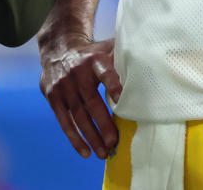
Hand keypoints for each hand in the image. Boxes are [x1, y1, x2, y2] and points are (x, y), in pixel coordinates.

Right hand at [39, 35, 121, 158]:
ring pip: (77, 115)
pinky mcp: (53, 96)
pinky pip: (64, 121)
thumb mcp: (106, 49)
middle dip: (103, 124)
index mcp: (94, 60)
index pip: (105, 73)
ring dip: (90, 136)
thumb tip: (150, 68)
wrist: (59, 49)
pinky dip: (74, 138)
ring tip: (103, 153)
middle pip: (91, 101)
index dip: (113, 85)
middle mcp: (76, 72)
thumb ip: (123, 59)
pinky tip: (86, 152)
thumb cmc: (92, 54)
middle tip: (114, 142)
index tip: (122, 100)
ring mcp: (63, 85)